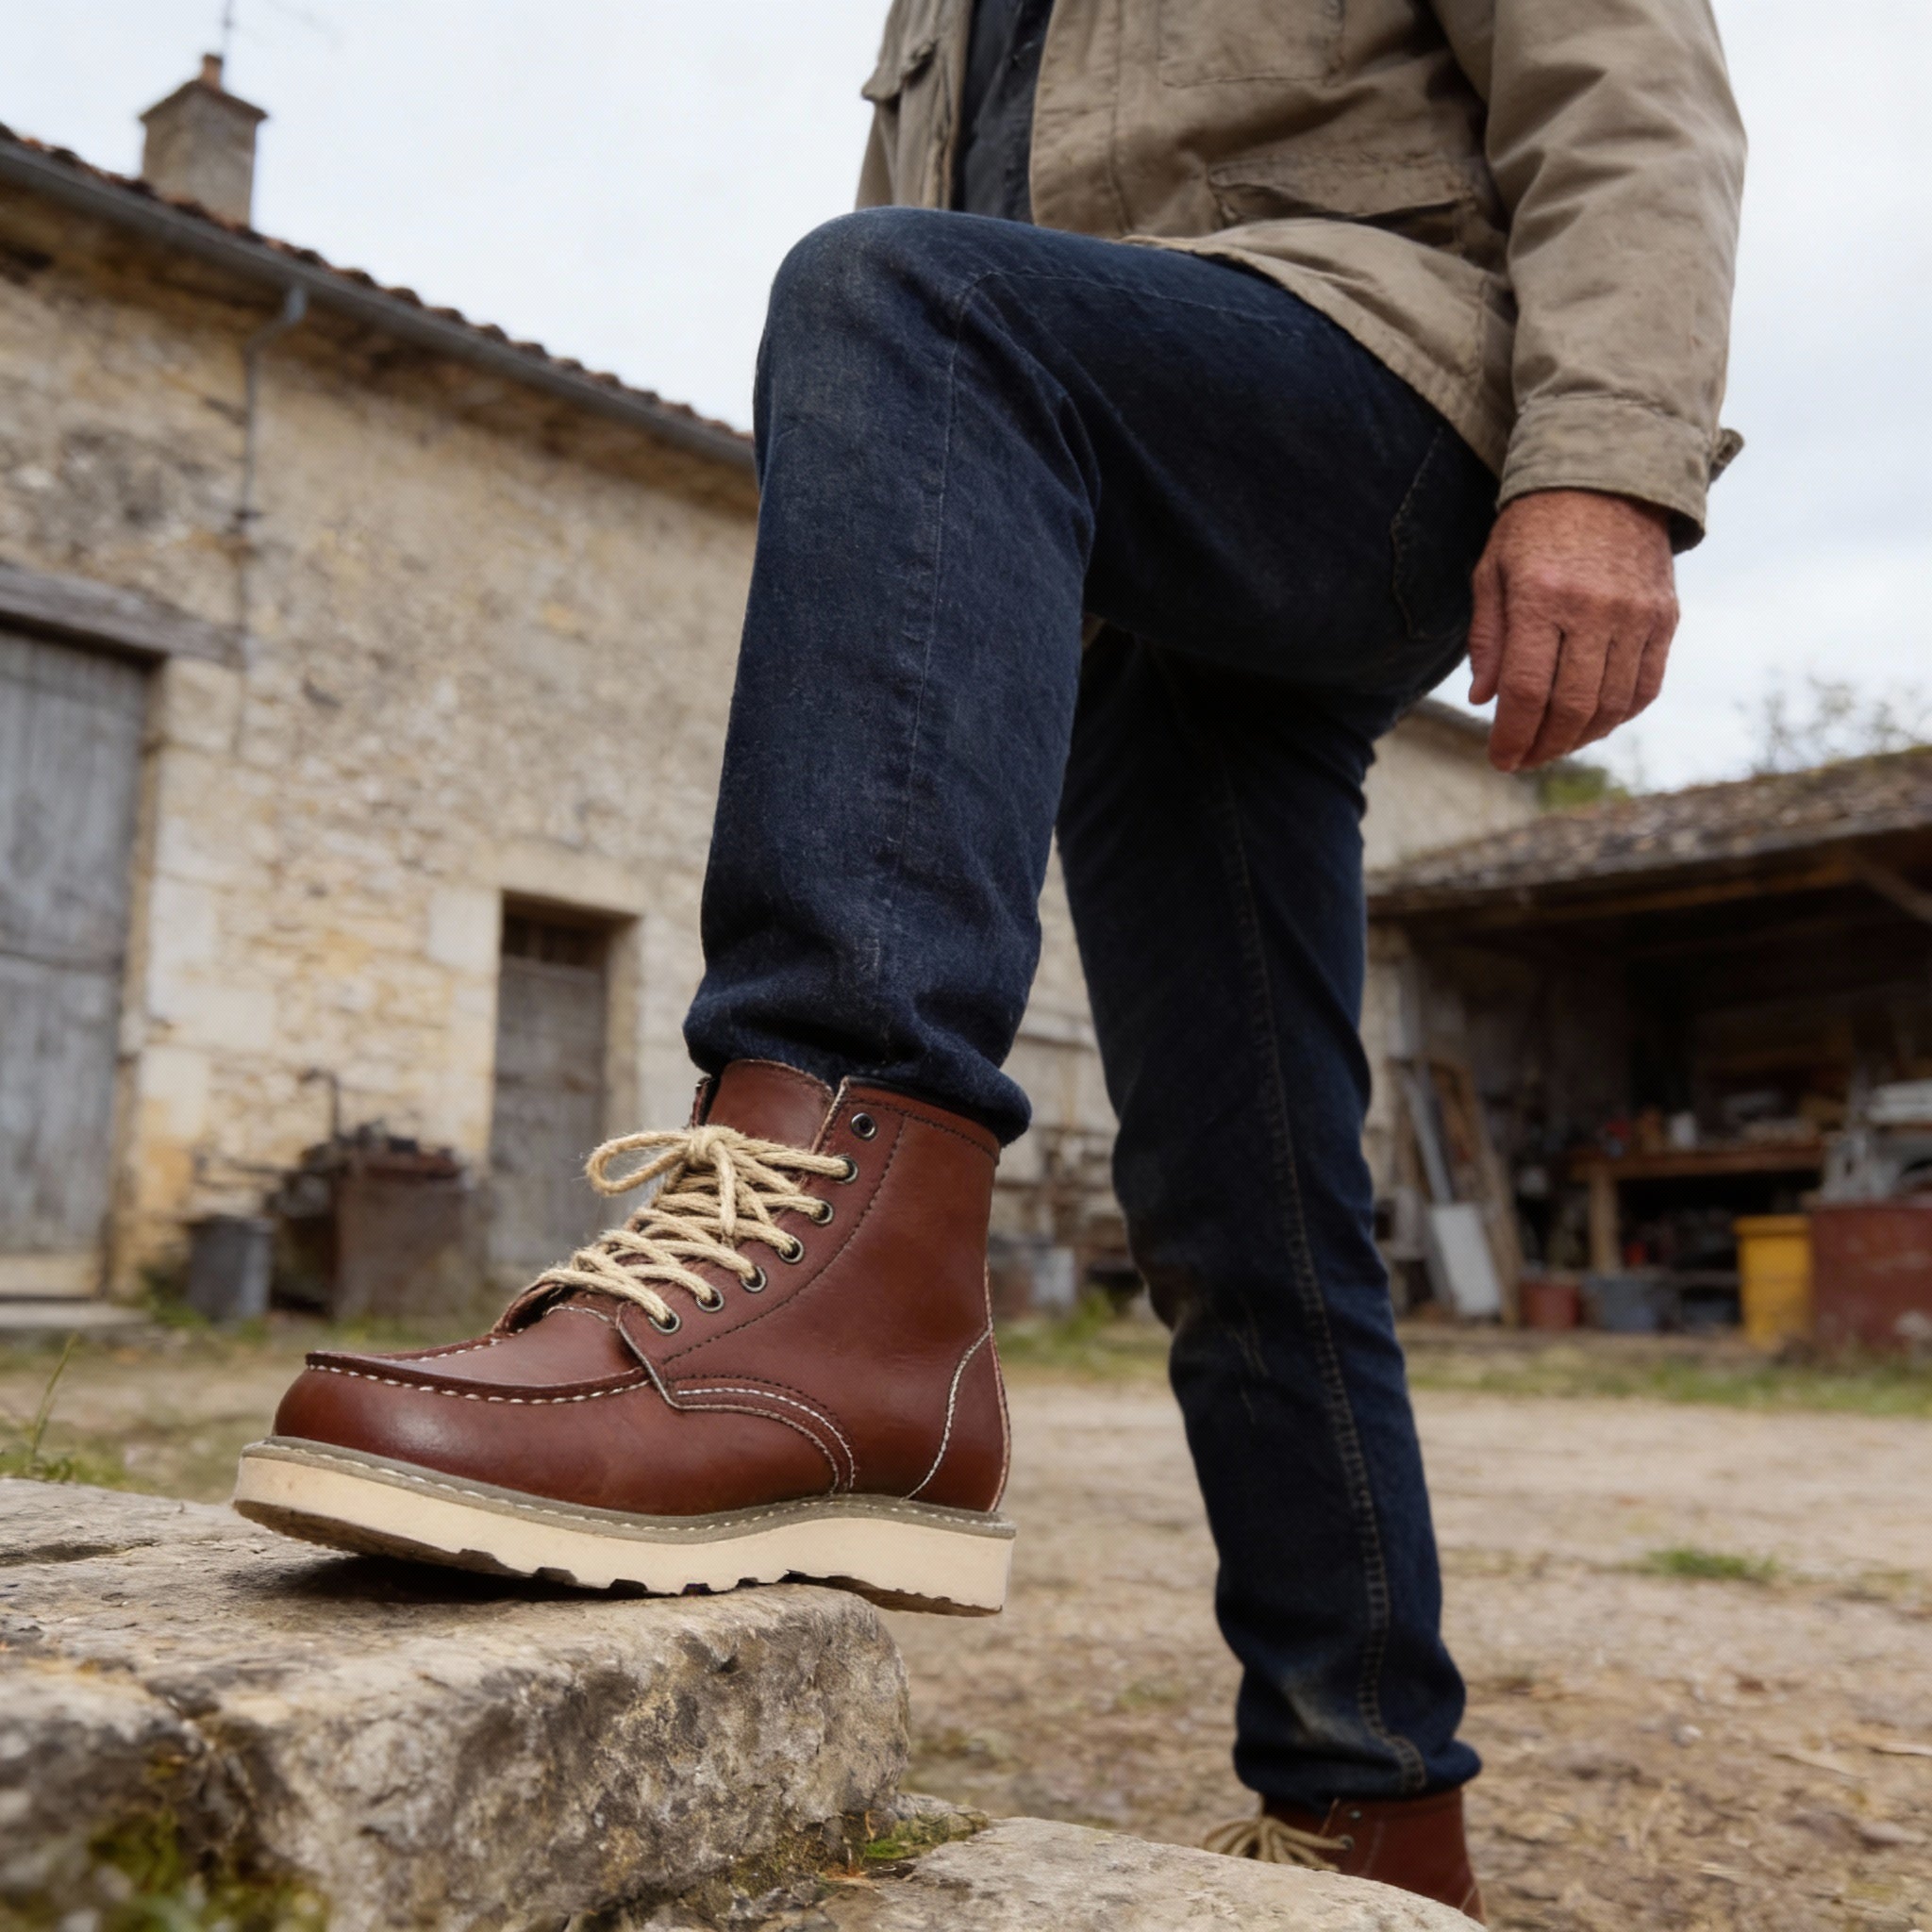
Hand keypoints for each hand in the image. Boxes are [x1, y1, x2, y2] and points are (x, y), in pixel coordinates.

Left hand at [1466, 490, 1677, 771]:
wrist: (1609, 474)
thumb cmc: (1535, 526)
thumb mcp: (1492, 571)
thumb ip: (1488, 638)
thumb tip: (1484, 701)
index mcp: (1542, 596)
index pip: (1528, 691)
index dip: (1513, 736)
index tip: (1500, 759)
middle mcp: (1595, 608)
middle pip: (1572, 706)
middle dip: (1543, 746)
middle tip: (1523, 760)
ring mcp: (1637, 614)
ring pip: (1612, 705)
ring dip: (1580, 738)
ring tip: (1553, 746)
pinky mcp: (1665, 616)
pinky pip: (1646, 686)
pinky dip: (1619, 715)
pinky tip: (1593, 723)